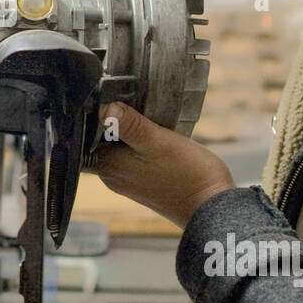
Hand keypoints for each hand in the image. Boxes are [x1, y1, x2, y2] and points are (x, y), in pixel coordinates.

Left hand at [89, 102, 234, 230]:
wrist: (212, 207)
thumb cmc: (187, 174)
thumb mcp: (158, 141)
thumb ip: (130, 125)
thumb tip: (103, 107)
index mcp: (107, 164)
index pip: (91, 129)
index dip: (102, 109)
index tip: (118, 94)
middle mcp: (112, 174)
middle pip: (105, 136)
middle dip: (118, 118)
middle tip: (136, 100)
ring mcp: (127, 179)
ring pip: (121, 144)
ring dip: (132, 129)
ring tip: (150, 115)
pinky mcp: (143, 181)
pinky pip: (134, 154)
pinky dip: (142, 141)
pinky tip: (157, 134)